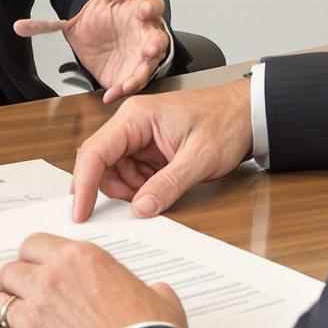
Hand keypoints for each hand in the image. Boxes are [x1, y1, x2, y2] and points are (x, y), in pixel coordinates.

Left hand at [0, 233, 187, 327]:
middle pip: (9, 271)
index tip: (31, 269)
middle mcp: (50, 280)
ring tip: (2, 320)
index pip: (34, 244)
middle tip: (14, 294)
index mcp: (79, 259)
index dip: (30, 258)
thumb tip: (158, 293)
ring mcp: (33, 316)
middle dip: (10, 283)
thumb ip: (152, 290)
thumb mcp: (160, 301)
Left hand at [16, 0, 169, 100]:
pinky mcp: (131, 75)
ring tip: (129, 83)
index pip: (151, 6)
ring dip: (141, 74)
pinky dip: (120, 90)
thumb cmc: (111, 16)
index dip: (149, 7)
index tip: (142, 9)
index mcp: (139, 12)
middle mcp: (145, 35)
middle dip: (154, 45)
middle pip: (157, 39)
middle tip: (148, 49)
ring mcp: (141, 58)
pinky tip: (110, 96)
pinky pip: (129, 84)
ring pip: (147, 67)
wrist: (107, 38)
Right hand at [70, 79, 253, 222]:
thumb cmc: (225, 122)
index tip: (81, 213)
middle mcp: (131, 124)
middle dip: (114, 190)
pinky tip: (163, 188)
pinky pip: (132, 175)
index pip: (94, 151)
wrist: (247, 114)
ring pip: (115, 173)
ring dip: (131, 192)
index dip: (83, 184)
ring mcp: (139, 137)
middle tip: (138, 207)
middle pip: (100, 164)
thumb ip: (168, 184)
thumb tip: (140, 208)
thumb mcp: (199, 159)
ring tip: (161, 192)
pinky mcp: (148, 150)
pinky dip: (142, 189)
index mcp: (136, 117)